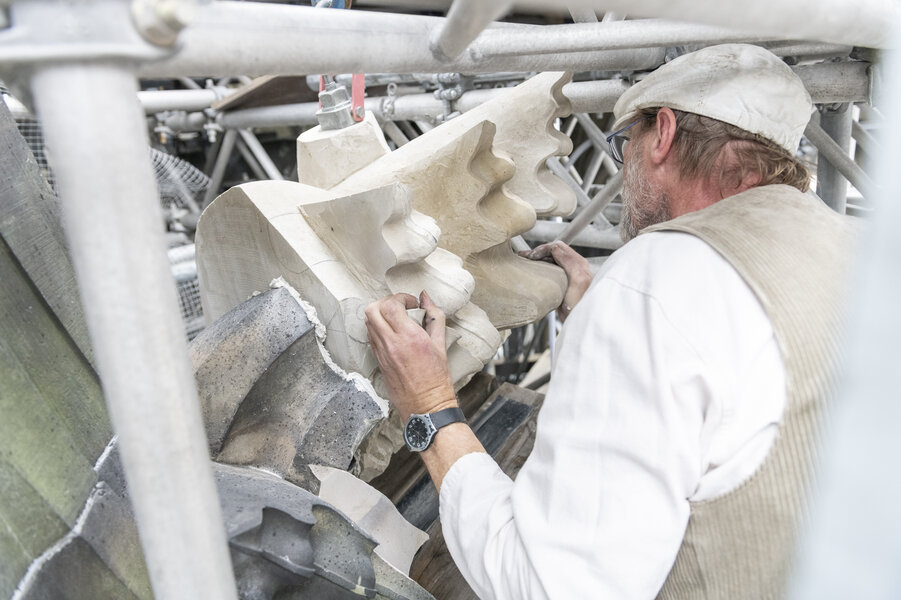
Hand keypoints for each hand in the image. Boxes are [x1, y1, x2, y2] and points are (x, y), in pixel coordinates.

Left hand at [365, 291, 456, 420]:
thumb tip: (426, 298)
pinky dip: (379, 327)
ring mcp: (382, 353)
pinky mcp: (378, 360)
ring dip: (380, 314)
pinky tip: (393, 332)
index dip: (401, 297)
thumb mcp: (441, 344)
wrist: (425, 405)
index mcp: (409, 337)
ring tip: (396, 318)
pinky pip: (371, 336)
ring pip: (368, 322)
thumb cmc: (436, 378)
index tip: (412, 303)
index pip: (391, 305)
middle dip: (386, 302)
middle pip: (372, 310)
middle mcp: (391, 344)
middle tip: (400, 306)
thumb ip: (434, 316)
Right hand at [521, 241, 591, 320]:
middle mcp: (574, 267)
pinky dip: (539, 268)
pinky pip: (548, 270)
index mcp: (579, 263)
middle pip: (553, 253)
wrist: (579, 321)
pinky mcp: (561, 283)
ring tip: (524, 262)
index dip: (543, 249)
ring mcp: (567, 275)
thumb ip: (569, 261)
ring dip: (537, 260)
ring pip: (550, 261)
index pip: (558, 247)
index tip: (532, 257)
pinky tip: (531, 272)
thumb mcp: (577, 280)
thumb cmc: (580, 304)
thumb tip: (556, 248)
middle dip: (537, 253)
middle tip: (524, 258)